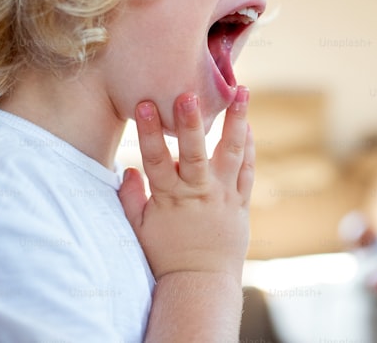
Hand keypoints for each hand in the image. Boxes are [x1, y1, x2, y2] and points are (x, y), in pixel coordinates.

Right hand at [118, 86, 253, 279]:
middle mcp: (198, 193)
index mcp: (169, 198)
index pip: (156, 159)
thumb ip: (131, 198)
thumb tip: (127, 169)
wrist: (200, 284)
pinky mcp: (241, 202)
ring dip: (237, 121)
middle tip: (190, 95)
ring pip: (231, 154)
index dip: (149, 131)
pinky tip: (248, 125)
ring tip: (242, 92)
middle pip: (195, 153)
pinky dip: (249, 147)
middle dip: (192, 123)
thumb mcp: (139, 229)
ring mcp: (223, 196)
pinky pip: (248, 171)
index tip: (144, 104)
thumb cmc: (165, 256)